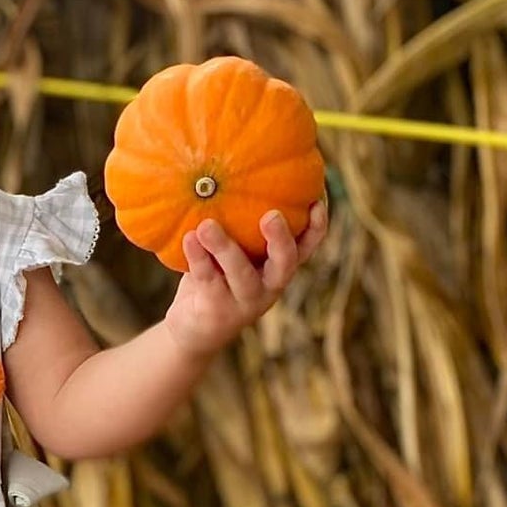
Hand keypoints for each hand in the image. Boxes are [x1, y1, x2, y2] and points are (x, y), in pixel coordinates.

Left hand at [163, 199, 328, 360]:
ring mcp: (244, 301)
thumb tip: (221, 173)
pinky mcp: (217, 311)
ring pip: (241, 274)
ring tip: (207, 225)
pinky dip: (197, 258)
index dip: (318, 224)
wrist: (193, 333)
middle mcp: (268, 285)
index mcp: (278, 267)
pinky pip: (207, 279)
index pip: (309, 245)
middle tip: (270, 215)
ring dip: (225, 247)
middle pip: (286, 263)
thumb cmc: (216, 279)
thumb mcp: (230, 253)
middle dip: (280, 239)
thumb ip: (235, 225)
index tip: (316, 198)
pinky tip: (188, 237)